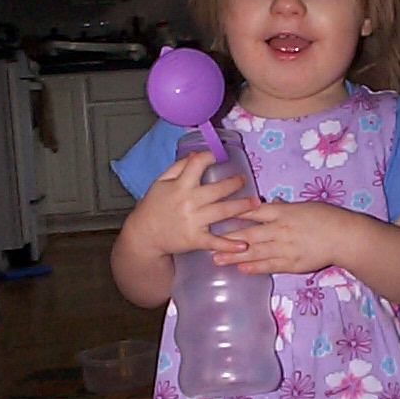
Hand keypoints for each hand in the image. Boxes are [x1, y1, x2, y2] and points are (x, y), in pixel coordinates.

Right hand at [125, 151, 258, 257]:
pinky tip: (243, 245)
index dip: (210, 156)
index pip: (197, 164)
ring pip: (222, 211)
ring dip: (242, 207)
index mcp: (180, 185)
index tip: (221, 155)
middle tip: (245, 180)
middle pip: (218, 189)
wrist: (144, 235)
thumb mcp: (160, 183)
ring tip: (255, 202)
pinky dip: (230, 245)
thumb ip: (177, 167)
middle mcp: (188, 201)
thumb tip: (195, 153)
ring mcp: (193, 221)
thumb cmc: (153, 207)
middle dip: (235, 183)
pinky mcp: (195, 239)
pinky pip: (215, 241)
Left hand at [212, 199, 347, 274]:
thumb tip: (273, 203)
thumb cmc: (326, 217)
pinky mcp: (291, 263)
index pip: (253, 212)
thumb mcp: (304, 206)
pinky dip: (254, 267)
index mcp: (283, 212)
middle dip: (226, 238)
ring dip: (234, 255)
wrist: (344, 236)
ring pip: (254, 251)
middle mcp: (280, 229)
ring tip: (216, 259)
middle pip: (248, 233)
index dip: (233, 214)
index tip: (216, 215)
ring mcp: (285, 247)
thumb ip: (286, 207)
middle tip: (206, 242)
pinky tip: (240, 269)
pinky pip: (269, 265)